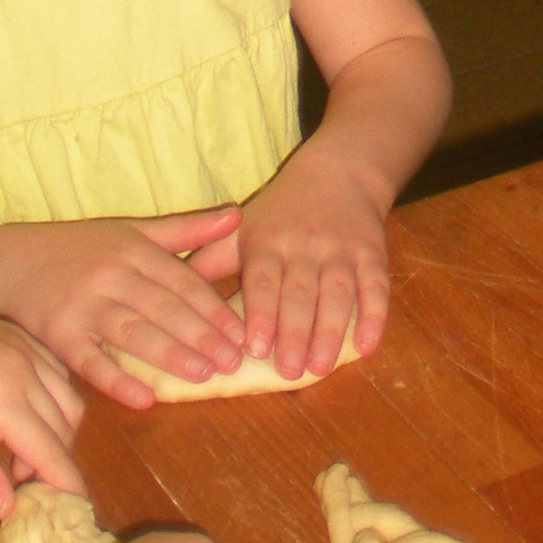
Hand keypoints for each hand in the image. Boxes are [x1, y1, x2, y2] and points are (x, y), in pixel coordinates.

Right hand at [0, 208, 247, 406]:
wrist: (9, 263)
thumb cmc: (80, 249)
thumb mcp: (132, 232)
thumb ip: (185, 229)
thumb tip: (237, 216)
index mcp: (133, 250)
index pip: (183, 282)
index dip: (214, 309)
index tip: (242, 333)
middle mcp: (110, 275)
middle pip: (164, 308)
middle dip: (202, 336)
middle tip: (234, 361)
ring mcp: (81, 305)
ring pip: (134, 333)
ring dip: (171, 356)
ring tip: (205, 376)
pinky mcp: (56, 335)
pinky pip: (90, 362)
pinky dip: (117, 381)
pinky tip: (145, 398)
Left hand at [0, 293, 84, 516]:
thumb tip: (8, 508)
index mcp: (1, 396)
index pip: (50, 450)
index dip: (65, 483)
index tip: (74, 510)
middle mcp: (23, 365)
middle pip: (65, 424)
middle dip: (56, 461)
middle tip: (23, 487)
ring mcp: (22, 344)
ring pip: (67, 395)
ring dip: (57, 430)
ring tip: (17, 456)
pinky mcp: (15, 332)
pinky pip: (54, 370)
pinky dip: (52, 399)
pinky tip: (19, 416)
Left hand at [209, 141, 390, 378]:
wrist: (341, 171)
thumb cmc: (280, 210)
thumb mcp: (240, 229)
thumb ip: (208, 262)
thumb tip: (167, 296)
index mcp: (267, 241)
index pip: (263, 280)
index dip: (261, 314)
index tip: (254, 349)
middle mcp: (305, 245)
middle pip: (300, 292)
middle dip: (295, 332)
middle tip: (289, 372)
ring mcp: (342, 250)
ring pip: (338, 293)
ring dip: (331, 331)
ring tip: (321, 367)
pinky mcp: (372, 254)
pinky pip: (376, 286)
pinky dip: (374, 316)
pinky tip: (366, 347)